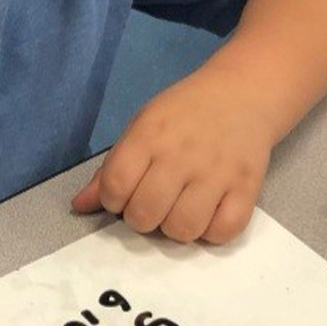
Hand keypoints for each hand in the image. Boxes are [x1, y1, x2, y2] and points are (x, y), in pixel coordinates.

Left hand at [71, 68, 276, 242]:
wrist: (244, 93)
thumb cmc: (185, 112)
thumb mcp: (142, 126)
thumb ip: (111, 168)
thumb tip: (79, 206)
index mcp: (150, 135)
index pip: (115, 186)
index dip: (112, 200)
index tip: (124, 195)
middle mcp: (181, 155)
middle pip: (145, 215)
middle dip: (142, 217)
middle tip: (153, 203)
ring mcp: (217, 173)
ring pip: (182, 229)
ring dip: (175, 228)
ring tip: (180, 209)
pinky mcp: (247, 188)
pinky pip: (222, 232)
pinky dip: (211, 232)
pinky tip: (208, 213)